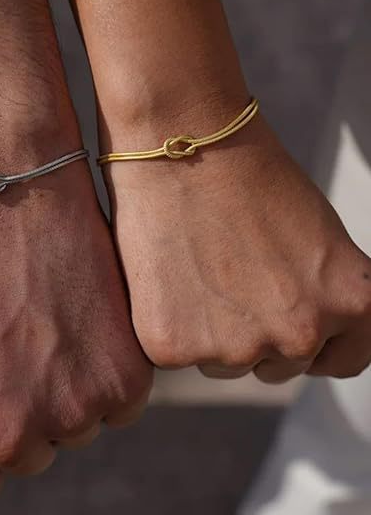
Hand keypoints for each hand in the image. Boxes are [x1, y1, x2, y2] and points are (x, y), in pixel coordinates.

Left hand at [0, 0, 151, 499]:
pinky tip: (93, 317)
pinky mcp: (124, 379)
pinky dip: (116, 365)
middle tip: (37, 344)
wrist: (2, 182)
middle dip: (40, 406)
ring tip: (63, 321)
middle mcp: (4, 437)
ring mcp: (69, 411)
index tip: (8, 399)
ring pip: (86, 421)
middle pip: (40, 449)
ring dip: (81, 383)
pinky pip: (125, 398)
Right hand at [104, 115, 370, 381]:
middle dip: (254, 336)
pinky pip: (175, 354)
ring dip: (209, 334)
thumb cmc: (247, 176)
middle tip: (226, 282)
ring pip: (221, 364)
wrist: (180, 147)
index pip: (343, 362)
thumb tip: (299, 329)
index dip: (315, 347)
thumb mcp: (319, 237)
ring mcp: (234, 348)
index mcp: (349, 303)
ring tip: (193, 273)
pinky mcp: (173, 347)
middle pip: (276, 368)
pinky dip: (167, 324)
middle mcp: (299, 335)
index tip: (286, 327)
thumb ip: (320, 293)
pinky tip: (165, 279)